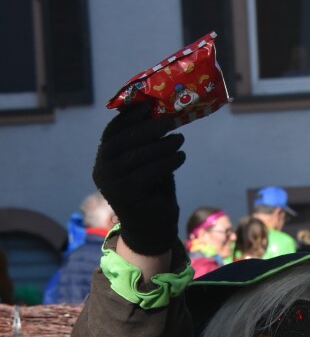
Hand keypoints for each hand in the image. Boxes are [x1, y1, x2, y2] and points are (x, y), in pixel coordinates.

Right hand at [92, 102, 185, 255]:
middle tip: (171, 121)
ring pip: (138, 154)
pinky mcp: (127, 194)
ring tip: (179, 140)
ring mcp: (112, 184)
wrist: (151, 230)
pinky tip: (180, 156)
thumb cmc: (150, 193)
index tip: (147, 106)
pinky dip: (168, 161)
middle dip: (149, 127)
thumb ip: (146, 144)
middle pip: (123, 140)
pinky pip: (150, 170)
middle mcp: (102, 171)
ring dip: (163, 144)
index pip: (112, 133)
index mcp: (103, 161)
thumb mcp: (146, 164)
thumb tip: (159, 115)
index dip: (129, 117)